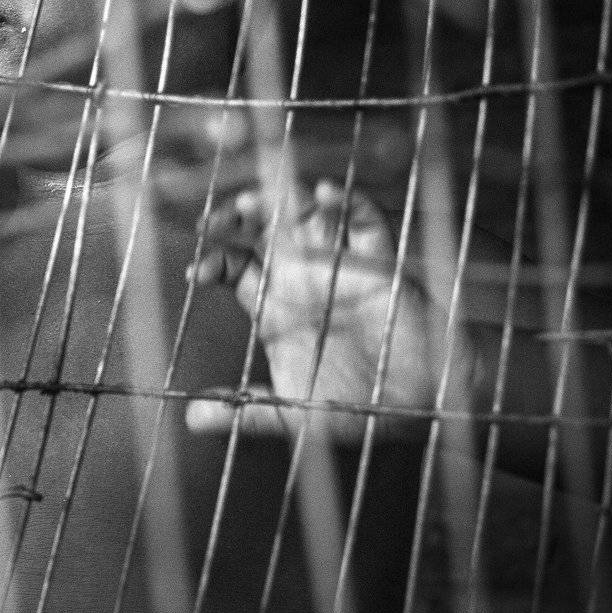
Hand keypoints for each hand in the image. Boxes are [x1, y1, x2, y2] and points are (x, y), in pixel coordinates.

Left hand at [186, 179, 447, 441]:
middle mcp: (301, 278)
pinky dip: (345, 202)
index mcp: (275, 305)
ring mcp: (338, 265)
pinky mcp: (379, 264)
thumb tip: (191, 419)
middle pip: (261, 230)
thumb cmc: (358, 406)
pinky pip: (363, 221)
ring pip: (305, 215)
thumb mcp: (295, 415)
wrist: (421, 406)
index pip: (234, 265)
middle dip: (237, 217)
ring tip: (254, 201)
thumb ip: (248, 412)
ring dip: (281, 199)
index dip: (213, 261)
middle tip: (216, 218)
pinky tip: (324, 194)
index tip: (197, 273)